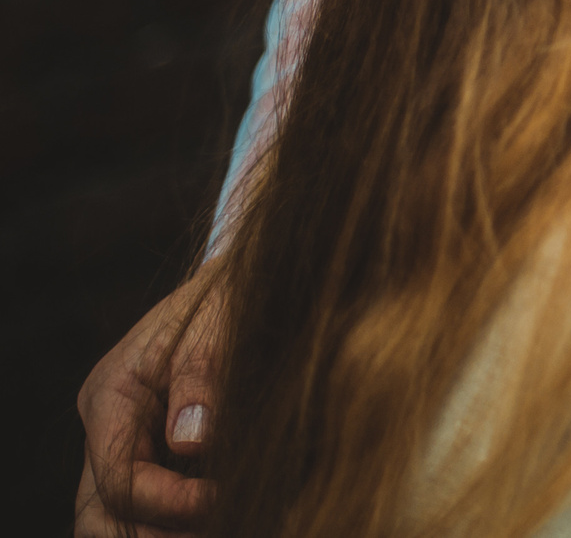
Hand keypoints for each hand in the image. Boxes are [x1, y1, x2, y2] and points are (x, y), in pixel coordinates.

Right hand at [74, 269, 222, 536]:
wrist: (242, 285)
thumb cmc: (227, 299)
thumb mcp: (217, 324)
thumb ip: (201, 379)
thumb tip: (192, 442)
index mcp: (111, 398)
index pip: (120, 480)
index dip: (170, 502)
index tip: (223, 497)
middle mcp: (108, 432)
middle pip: (100, 517)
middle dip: (153, 536)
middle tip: (216, 530)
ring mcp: (128, 449)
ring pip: (118, 522)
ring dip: (165, 534)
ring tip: (226, 524)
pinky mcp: (158, 459)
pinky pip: (153, 511)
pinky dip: (182, 522)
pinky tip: (231, 513)